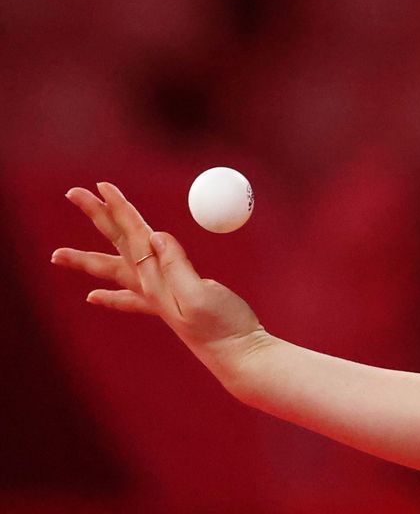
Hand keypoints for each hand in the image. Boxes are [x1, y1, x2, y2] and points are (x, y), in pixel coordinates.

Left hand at [51, 182, 266, 377]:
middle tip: (74, 194)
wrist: (237, 355)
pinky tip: (94, 297)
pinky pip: (131, 297)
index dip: (119, 209)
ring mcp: (159, 298)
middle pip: (117, 245)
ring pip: (117, 268)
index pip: (134, 235)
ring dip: (90, 256)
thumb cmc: (224, 327)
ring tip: (60, 255)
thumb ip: (177, 266)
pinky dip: (110, 295)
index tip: (103, 186)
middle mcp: (152, 288)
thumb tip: (155, 236)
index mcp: (157, 280)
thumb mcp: (201, 294)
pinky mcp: (172, 306)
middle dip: (97, 218)